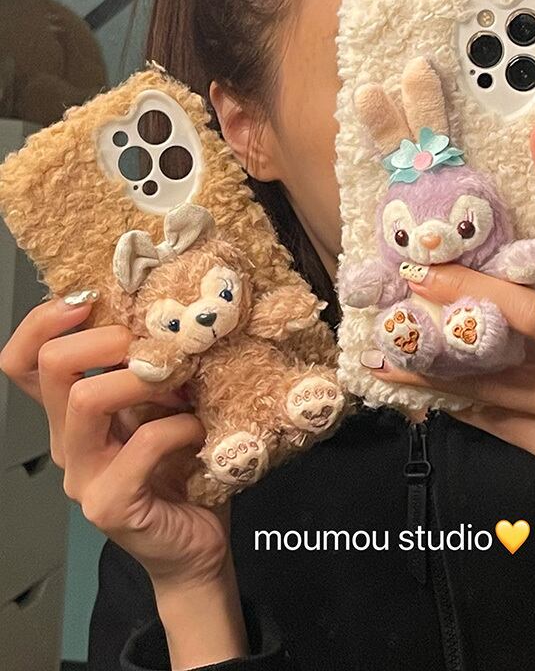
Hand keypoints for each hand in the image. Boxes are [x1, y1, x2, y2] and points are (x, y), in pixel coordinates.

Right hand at [0, 295, 247, 665]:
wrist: (196, 544)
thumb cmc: (184, 467)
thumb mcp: (163, 408)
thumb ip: (152, 373)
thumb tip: (169, 315)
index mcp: (73, 415)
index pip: (24, 361)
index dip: (43, 322)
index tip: (90, 299)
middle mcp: (67, 442)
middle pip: (53, 366)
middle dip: (110, 339)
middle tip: (156, 345)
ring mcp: (83, 476)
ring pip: (86, 399)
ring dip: (142, 378)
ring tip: (182, 386)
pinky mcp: (110, 504)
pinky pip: (142, 443)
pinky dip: (179, 426)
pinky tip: (200, 431)